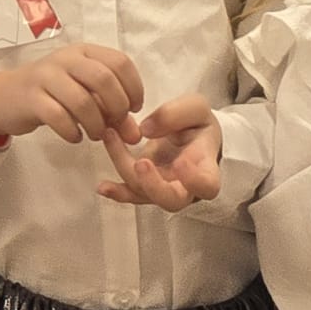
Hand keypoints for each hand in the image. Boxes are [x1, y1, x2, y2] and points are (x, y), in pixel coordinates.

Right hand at [0, 44, 143, 148]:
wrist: (3, 97)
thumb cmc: (52, 94)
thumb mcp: (84, 95)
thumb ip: (111, 110)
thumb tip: (135, 135)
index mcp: (84, 52)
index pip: (120, 62)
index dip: (134, 88)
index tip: (133, 109)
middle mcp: (66, 59)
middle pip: (104, 79)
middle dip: (117, 107)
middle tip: (115, 125)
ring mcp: (46, 76)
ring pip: (83, 100)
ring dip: (96, 124)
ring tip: (95, 134)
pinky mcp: (31, 98)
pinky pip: (59, 116)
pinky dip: (72, 132)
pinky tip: (75, 137)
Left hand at [98, 95, 222, 208]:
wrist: (189, 136)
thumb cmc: (197, 125)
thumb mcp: (196, 108)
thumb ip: (176, 113)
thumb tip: (146, 129)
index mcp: (205, 167)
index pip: (207, 185)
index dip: (196, 181)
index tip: (183, 163)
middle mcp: (186, 186)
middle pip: (172, 200)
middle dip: (153, 186)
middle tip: (141, 163)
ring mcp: (163, 190)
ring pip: (143, 192)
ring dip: (124, 167)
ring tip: (110, 134)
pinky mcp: (145, 187)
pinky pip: (131, 194)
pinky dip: (117, 192)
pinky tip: (102, 187)